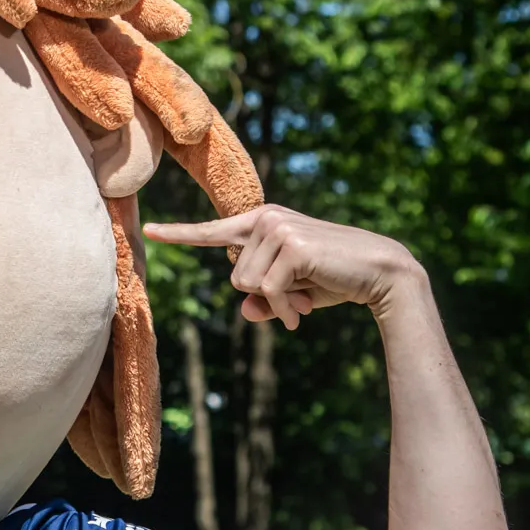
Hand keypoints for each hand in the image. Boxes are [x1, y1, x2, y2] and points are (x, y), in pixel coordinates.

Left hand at [143, 205, 421, 329]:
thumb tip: (246, 311)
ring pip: (247, 284)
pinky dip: (286, 307)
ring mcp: (278, 228)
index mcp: (262, 222)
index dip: (179, 234)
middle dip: (264, 295)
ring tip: (307, 293)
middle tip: (299, 294)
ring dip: (277, 301)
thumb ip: (263, 300)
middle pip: (234, 276)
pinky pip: (267, 291)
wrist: (379, 272)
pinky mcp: (291, 245)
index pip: (213, 231)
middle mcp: (266, 218)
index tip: (150, 230)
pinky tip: (307, 307)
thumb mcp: (291, 292)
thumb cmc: (334, 279)